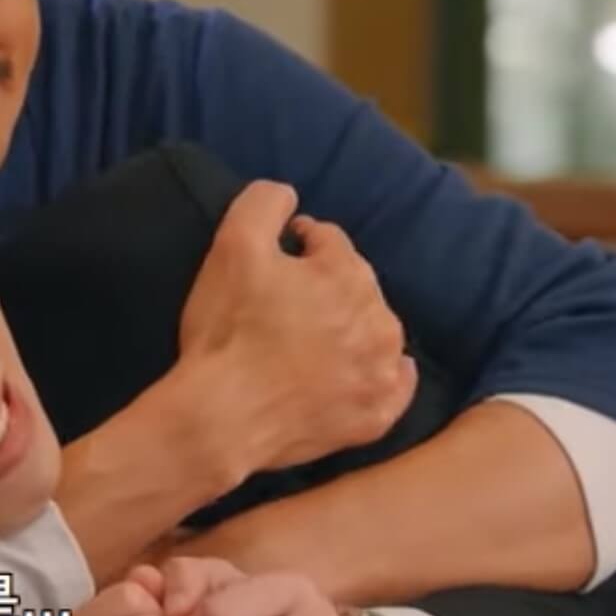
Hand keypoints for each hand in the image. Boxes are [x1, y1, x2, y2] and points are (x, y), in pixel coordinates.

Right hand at [176, 181, 415, 473]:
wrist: (222, 417)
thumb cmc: (227, 331)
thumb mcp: (232, 245)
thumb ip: (263, 203)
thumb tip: (288, 197)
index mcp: (347, 273)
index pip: (328, 241)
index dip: (296, 245)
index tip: (273, 262)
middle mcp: (379, 320)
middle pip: (355, 286)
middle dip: (325, 287)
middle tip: (283, 305)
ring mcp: (381, 372)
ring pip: (375, 332)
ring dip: (350, 328)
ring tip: (308, 342)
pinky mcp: (376, 416)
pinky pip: (393, 386)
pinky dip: (378, 375)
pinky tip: (355, 373)